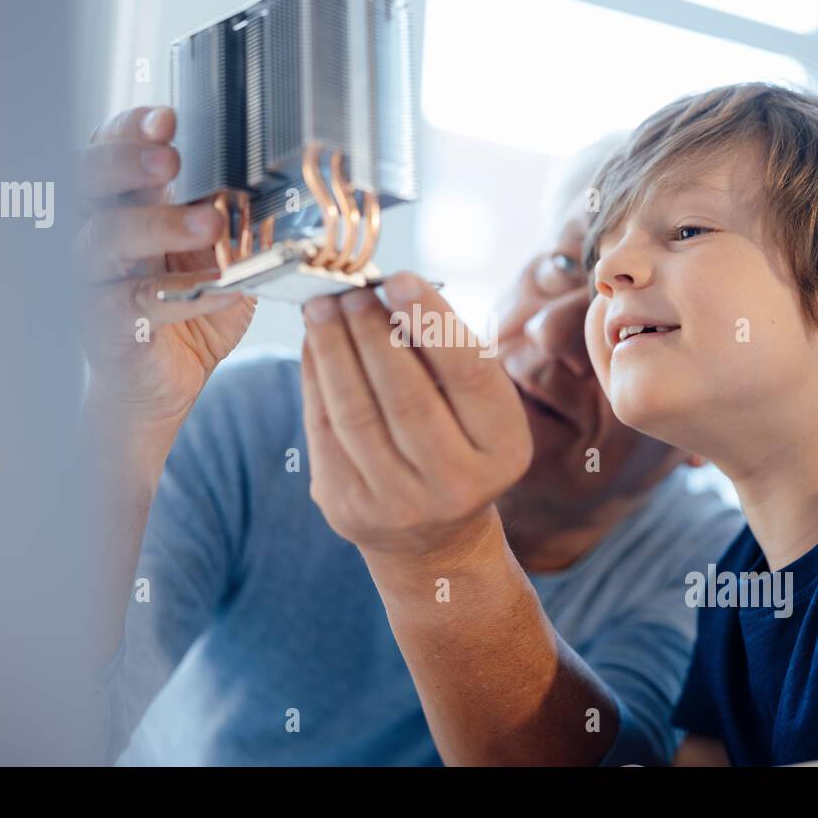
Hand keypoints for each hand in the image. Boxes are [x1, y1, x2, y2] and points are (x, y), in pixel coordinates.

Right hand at [75, 106, 256, 428]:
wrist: (164, 382)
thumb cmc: (185, 311)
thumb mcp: (216, 257)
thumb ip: (231, 222)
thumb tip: (273, 189)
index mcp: (127, 205)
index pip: (112, 151)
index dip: (131, 129)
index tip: (166, 118)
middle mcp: (100, 233)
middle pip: (88, 180)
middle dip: (127, 160)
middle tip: (170, 159)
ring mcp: (95, 278)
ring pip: (104, 237)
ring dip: (159, 224)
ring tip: (210, 223)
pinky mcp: (103, 323)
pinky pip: (136, 301)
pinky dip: (184, 292)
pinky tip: (221, 289)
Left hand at [299, 273, 532, 564]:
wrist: (431, 539)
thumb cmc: (457, 446)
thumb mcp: (477, 408)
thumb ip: (445, 356)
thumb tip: (389, 294)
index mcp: (503, 450)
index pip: (468, 374)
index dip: (431, 321)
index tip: (400, 279)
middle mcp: (457, 483)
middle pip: (405, 394)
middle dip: (372, 332)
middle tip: (350, 290)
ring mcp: (399, 503)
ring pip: (356, 411)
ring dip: (333, 349)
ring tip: (323, 308)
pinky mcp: (348, 508)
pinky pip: (324, 431)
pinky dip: (315, 379)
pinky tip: (314, 344)